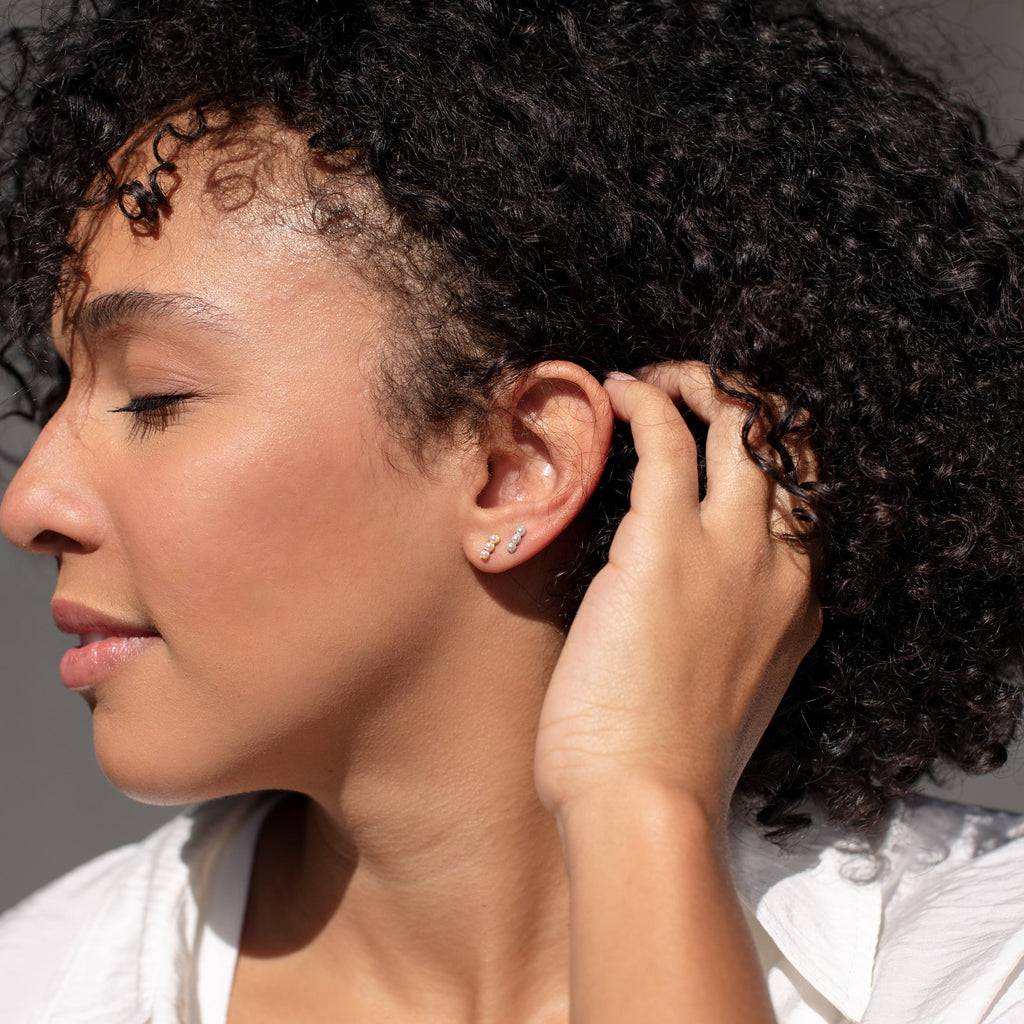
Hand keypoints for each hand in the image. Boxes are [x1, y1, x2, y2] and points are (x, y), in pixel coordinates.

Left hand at [534, 361, 820, 828]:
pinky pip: (667, 440)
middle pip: (786, 449)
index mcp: (794, 603)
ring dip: (698, 385)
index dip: (763, 461)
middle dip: (745, 405)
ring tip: (648, 378)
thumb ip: (718, 630)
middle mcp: (776, 566)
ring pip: (740, 427)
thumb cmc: (663, 756)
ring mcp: (727, 551)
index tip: (717, 446)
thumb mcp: (719, 685)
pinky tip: (616, 390)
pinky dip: (644, 401)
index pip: (798, 503)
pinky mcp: (665, 544)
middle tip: (691, 393)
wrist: (643, 800)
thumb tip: (672, 602)